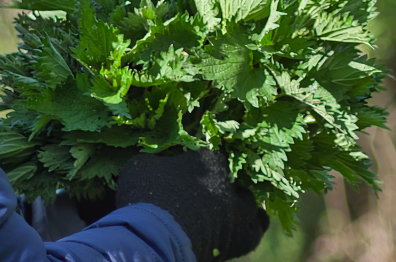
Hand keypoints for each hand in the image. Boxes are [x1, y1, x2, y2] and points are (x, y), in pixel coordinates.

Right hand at [115, 149, 268, 261]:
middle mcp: (229, 184)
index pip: (214, 153)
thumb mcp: (141, 165)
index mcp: (209, 159)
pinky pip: (254, 233)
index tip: (191, 168)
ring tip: (231, 210)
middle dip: (227, 184)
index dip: (203, 162)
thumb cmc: (147, 194)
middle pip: (236, 180)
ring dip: (244, 206)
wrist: (158, 235)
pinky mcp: (239, 241)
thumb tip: (155, 163)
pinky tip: (239, 230)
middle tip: (210, 192)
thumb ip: (156, 161)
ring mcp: (237, 213)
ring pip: (252, 205)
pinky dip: (249, 230)